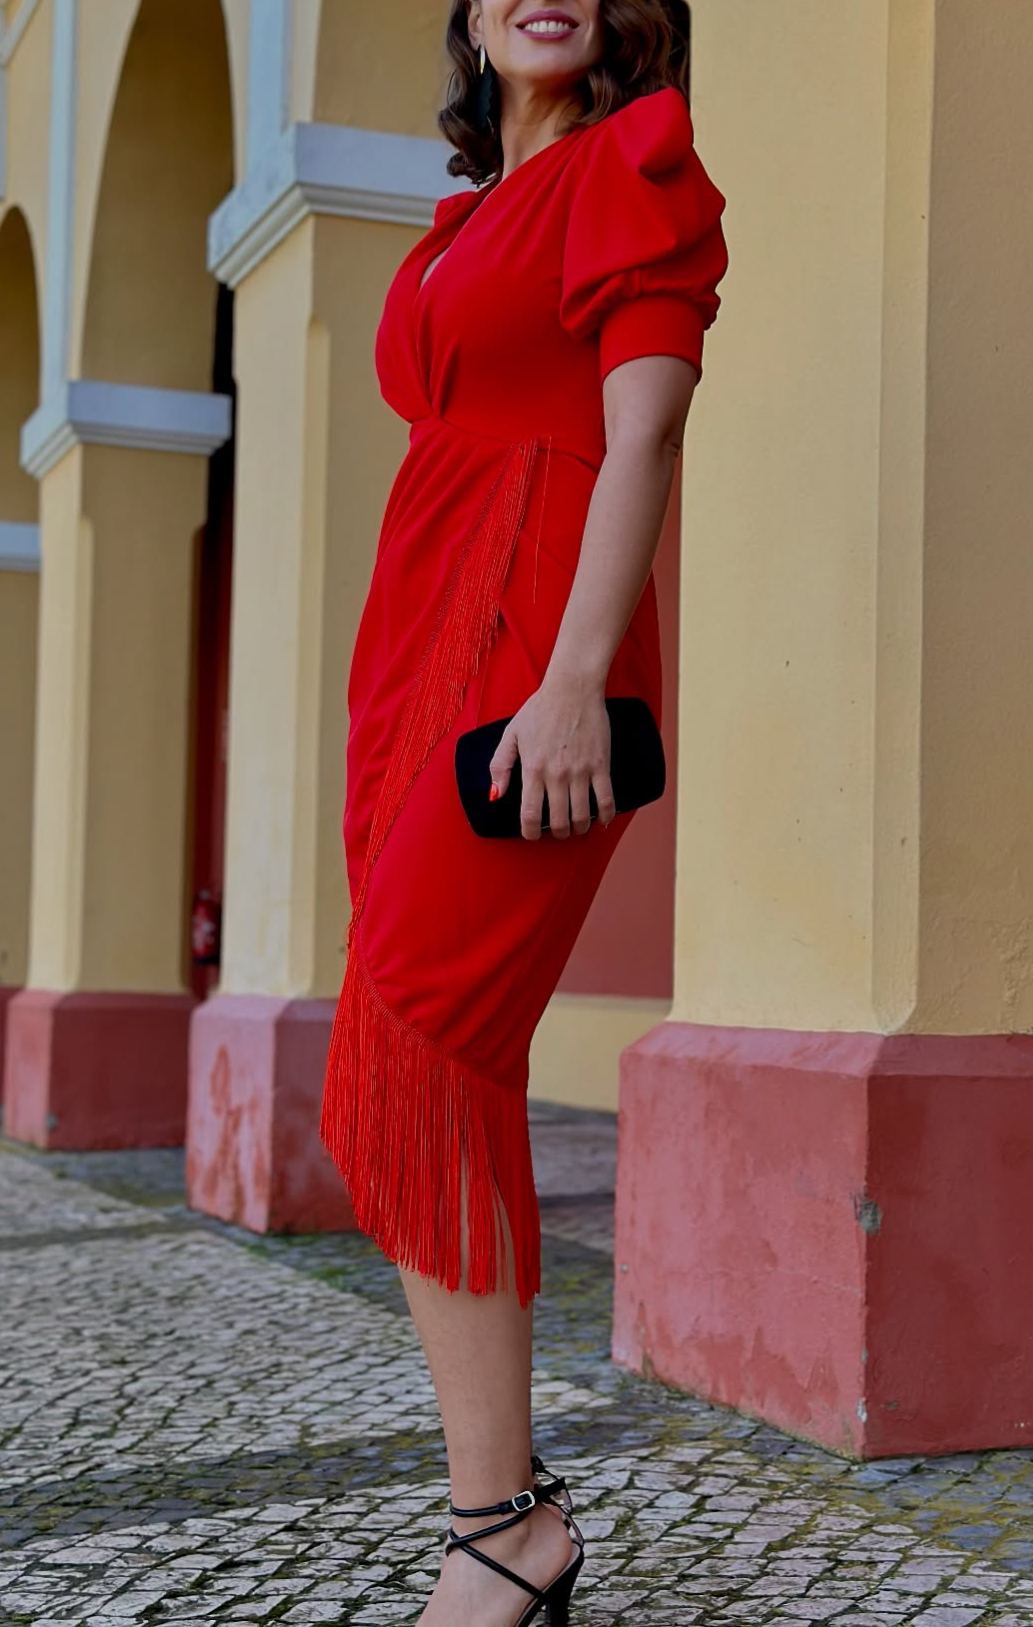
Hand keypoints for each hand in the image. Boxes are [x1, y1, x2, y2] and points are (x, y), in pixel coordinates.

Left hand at [488, 677, 616, 840]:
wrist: (572, 689)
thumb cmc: (540, 709)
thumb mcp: (511, 734)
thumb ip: (499, 766)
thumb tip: (495, 795)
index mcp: (532, 768)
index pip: (529, 814)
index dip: (529, 832)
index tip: (531, 834)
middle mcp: (556, 774)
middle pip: (557, 821)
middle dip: (556, 833)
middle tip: (556, 831)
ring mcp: (581, 771)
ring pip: (582, 815)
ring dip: (578, 828)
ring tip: (576, 827)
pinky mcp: (602, 764)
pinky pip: (607, 799)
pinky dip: (605, 816)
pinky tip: (601, 820)